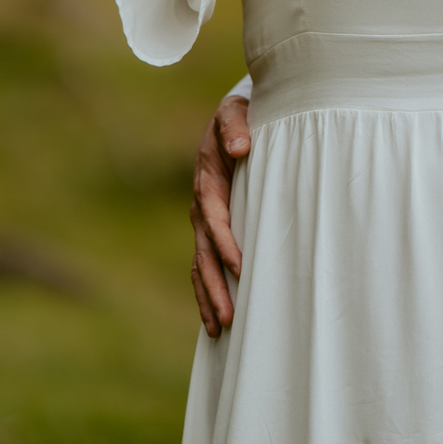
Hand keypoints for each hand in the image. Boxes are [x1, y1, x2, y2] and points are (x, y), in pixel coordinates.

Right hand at [190, 95, 251, 336]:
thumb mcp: (235, 113)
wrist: (231, 120)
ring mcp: (203, 222)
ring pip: (201, 266)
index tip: (241, 267)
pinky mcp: (211, 229)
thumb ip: (236, 127)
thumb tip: (240, 147)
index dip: (226, 244)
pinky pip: (205, 264)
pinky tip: (215, 319)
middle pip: (204, 254)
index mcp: (207, 183)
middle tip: (229, 318)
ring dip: (209, 297)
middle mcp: (201, 208)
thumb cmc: (238, 117)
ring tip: (220, 330)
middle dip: (215, 287)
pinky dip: (207, 291)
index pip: (215, 220)